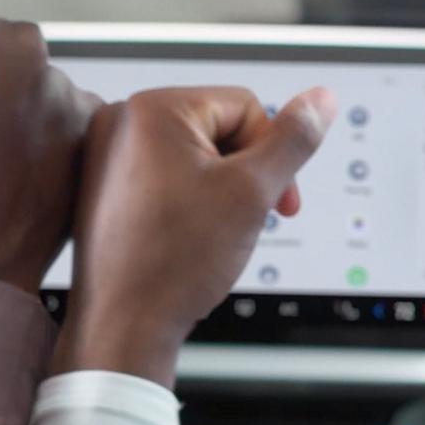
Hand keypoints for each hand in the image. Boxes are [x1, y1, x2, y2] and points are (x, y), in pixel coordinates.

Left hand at [53, 86, 336, 385]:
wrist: (125, 324)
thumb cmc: (176, 261)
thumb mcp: (253, 191)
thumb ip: (293, 139)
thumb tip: (321, 100)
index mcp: (152, 108)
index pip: (244, 106)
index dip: (270, 154)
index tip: (276, 201)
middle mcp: (120, 122)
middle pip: (217, 129)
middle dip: (243, 174)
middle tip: (245, 219)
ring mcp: (106, 155)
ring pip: (193, 156)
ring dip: (219, 189)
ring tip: (212, 232)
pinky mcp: (103, 185)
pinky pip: (164, 176)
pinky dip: (187, 201)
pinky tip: (188, 235)